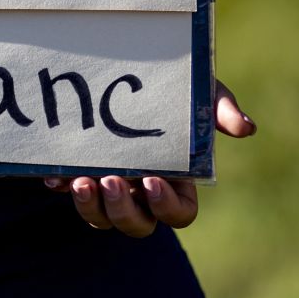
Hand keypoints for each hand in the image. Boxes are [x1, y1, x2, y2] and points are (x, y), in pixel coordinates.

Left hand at [44, 79, 255, 236]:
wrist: (128, 72)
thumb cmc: (176, 88)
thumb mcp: (200, 91)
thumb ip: (219, 107)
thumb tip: (246, 128)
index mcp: (177, 182)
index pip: (178, 213)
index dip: (167, 206)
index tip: (153, 181)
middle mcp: (143, 192)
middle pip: (137, 224)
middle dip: (122, 210)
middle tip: (109, 181)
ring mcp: (110, 187)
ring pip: (101, 218)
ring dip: (90, 207)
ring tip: (79, 181)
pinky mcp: (80, 174)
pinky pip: (69, 193)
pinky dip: (60, 187)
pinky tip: (52, 177)